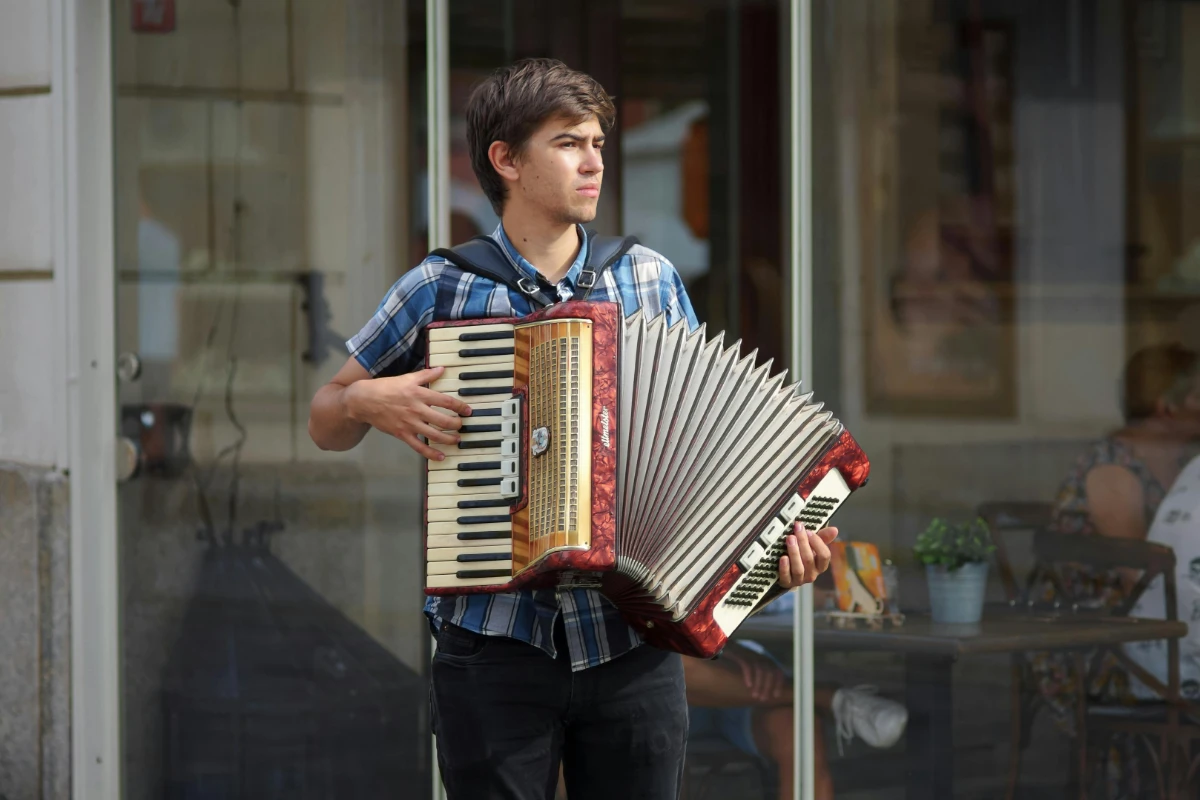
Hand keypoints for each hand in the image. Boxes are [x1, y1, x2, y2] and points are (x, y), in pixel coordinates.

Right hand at [346, 366, 472, 459]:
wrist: (364, 401)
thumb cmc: (386, 388)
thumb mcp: (407, 378)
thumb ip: (426, 375)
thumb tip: (442, 369)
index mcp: (419, 394)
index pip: (445, 401)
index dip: (460, 406)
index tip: (468, 410)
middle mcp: (416, 409)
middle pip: (443, 420)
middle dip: (457, 424)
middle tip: (462, 425)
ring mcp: (410, 424)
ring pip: (434, 435)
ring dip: (449, 439)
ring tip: (457, 439)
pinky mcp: (402, 434)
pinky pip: (419, 446)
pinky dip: (431, 453)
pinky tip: (442, 456)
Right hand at [724, 646, 790, 703]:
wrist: (724, 645)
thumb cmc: (738, 659)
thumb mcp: (752, 666)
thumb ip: (759, 675)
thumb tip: (765, 690)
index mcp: (765, 660)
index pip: (777, 671)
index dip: (778, 683)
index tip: (776, 696)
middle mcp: (760, 656)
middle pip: (770, 672)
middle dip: (768, 687)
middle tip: (763, 699)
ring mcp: (750, 655)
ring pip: (760, 670)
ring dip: (759, 684)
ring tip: (755, 696)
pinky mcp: (740, 654)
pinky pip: (747, 665)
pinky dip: (749, 676)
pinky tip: (748, 685)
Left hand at [777, 524, 836, 588]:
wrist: (788, 574)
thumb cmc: (803, 556)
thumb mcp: (813, 546)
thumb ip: (823, 537)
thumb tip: (834, 529)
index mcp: (821, 565)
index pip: (824, 556)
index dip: (817, 543)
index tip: (808, 531)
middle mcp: (812, 574)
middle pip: (809, 559)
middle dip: (803, 543)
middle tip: (796, 531)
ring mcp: (800, 580)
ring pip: (798, 569)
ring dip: (794, 553)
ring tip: (790, 539)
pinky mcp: (787, 583)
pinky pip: (786, 577)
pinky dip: (785, 567)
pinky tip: (783, 558)